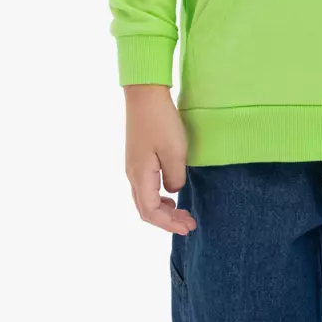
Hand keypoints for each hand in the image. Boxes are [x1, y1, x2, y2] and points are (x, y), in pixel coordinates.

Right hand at [123, 85, 197, 233]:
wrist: (145, 94)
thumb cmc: (161, 121)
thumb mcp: (175, 152)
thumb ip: (176, 177)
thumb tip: (174, 190)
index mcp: (140, 176)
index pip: (151, 212)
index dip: (169, 224)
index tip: (188, 226)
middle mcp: (132, 174)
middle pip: (146, 209)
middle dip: (167, 221)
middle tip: (189, 224)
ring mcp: (133, 166)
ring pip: (144, 199)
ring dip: (163, 211)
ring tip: (182, 213)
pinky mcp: (138, 158)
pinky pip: (146, 187)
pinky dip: (159, 198)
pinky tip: (172, 194)